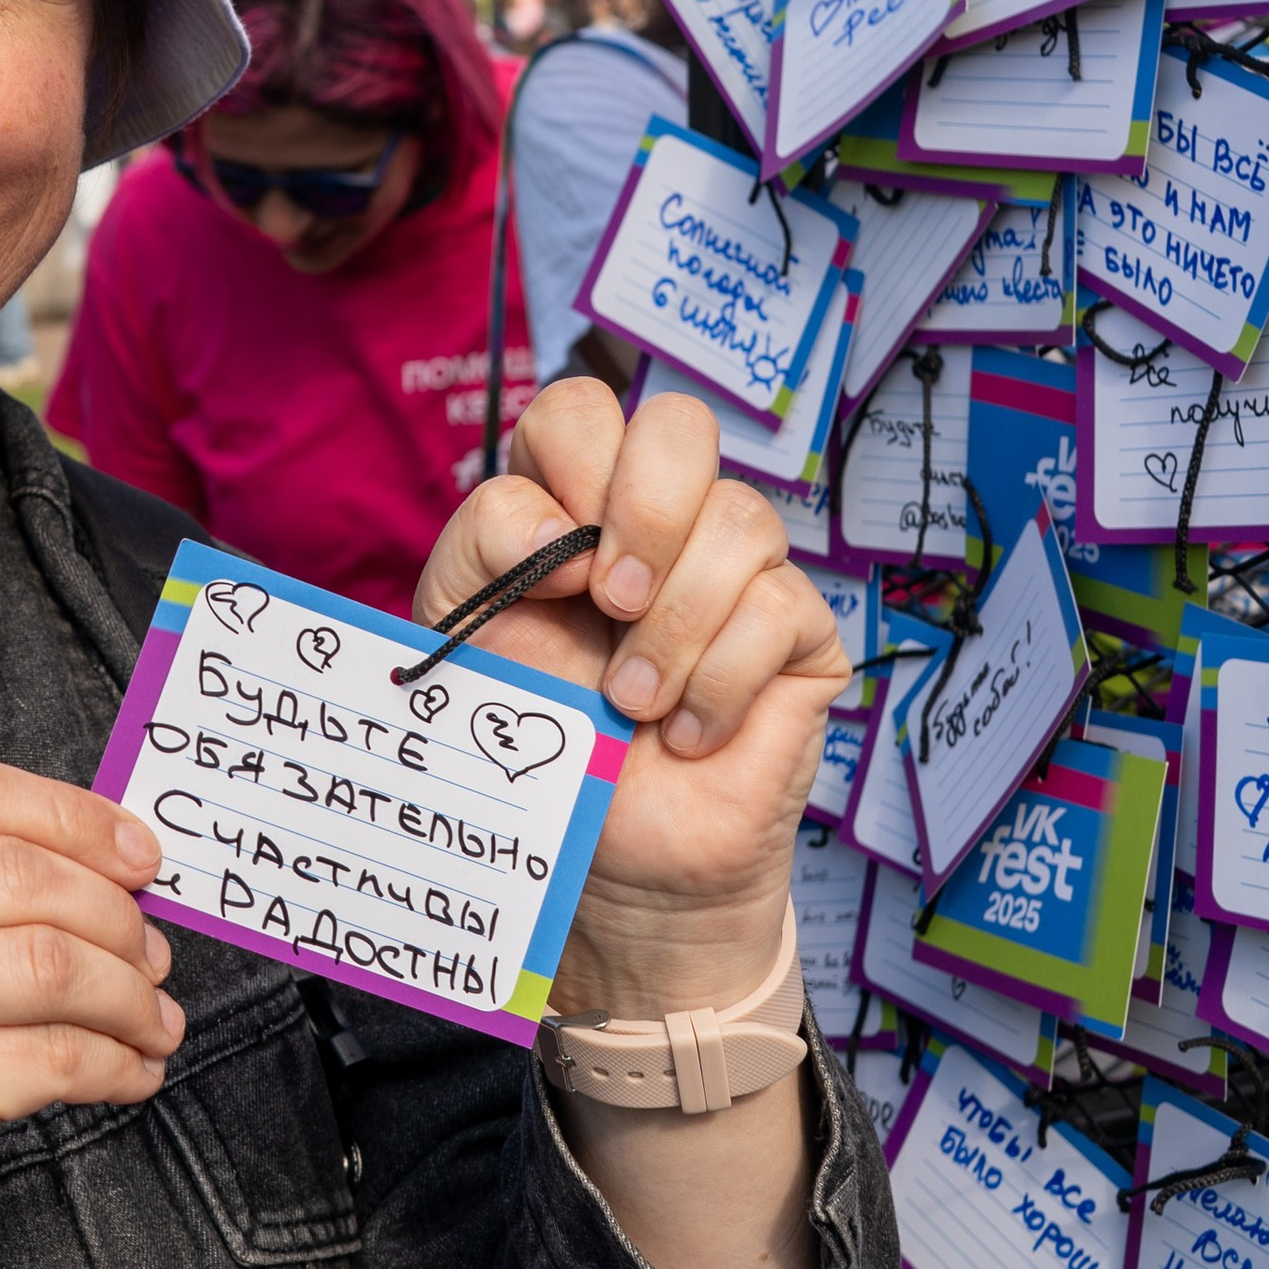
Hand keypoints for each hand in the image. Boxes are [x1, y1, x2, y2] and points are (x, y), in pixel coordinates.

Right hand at [0, 758, 178, 1268]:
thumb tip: (107, 855)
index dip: (68, 815)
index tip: (136, 853)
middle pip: (14, 875)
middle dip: (112, 913)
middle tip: (151, 954)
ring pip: (48, 964)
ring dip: (128, 993)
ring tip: (152, 1019)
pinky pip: (57, 1057)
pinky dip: (118, 1061)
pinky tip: (130, 1072)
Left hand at [414, 378, 847, 1024]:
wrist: (608, 860)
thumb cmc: (538, 742)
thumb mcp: (469, 632)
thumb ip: (485, 545)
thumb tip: (555, 523)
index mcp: (576, 503)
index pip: (585, 408)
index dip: (573, 460)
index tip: (551, 553)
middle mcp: (663, 522)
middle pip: (682, 424)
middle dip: (644, 513)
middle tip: (607, 602)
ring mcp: (740, 573)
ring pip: (740, 521)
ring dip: (673, 627)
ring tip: (633, 702)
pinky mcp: (799, 635)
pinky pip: (780, 607)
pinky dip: (719, 682)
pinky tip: (690, 733)